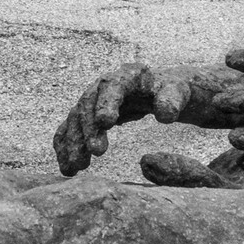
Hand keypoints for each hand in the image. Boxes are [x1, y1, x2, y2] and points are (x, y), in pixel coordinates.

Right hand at [53, 64, 197, 175]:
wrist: (161, 89)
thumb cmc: (173, 92)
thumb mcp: (178, 92)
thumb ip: (172, 101)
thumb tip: (164, 115)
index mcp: (128, 75)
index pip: (114, 86)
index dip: (107, 103)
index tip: (106, 122)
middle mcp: (105, 84)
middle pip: (89, 104)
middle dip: (90, 128)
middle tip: (96, 152)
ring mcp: (94, 99)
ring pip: (76, 118)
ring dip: (73, 142)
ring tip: (75, 168)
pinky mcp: (89, 114)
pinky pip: (71, 128)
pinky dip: (65, 145)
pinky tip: (65, 166)